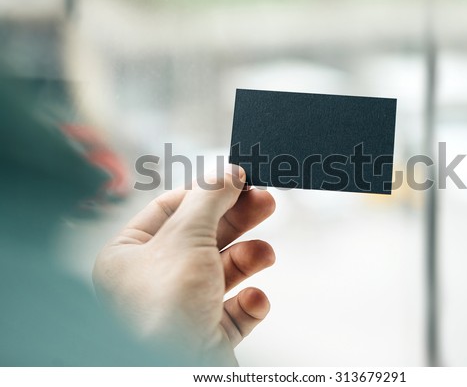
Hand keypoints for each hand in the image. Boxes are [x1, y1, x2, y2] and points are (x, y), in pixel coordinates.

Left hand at [92, 165, 275, 364]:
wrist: (176, 377)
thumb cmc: (165, 310)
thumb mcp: (187, 236)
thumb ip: (209, 199)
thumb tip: (228, 172)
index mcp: (128, 257)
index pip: (169, 210)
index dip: (206, 193)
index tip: (239, 180)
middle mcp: (151, 283)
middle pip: (203, 237)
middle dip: (237, 220)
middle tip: (266, 201)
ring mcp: (180, 311)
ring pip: (222, 273)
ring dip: (248, 260)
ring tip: (265, 254)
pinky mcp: (206, 337)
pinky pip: (233, 312)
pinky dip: (249, 305)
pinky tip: (255, 300)